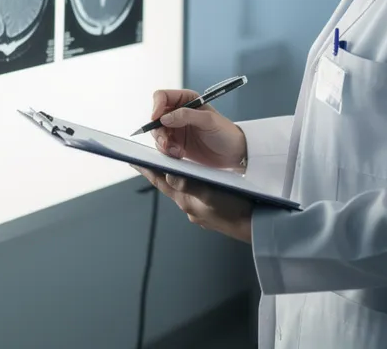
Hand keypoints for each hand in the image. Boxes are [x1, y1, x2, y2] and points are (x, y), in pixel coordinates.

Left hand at [134, 166, 253, 242]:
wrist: (255, 227)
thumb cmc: (234, 210)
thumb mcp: (210, 193)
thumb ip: (189, 184)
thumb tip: (169, 174)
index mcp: (185, 200)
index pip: (160, 182)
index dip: (146, 170)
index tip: (132, 159)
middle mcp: (189, 205)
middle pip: (168, 185)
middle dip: (158, 172)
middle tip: (146, 160)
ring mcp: (200, 210)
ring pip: (182, 190)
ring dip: (174, 178)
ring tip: (169, 166)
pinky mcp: (211, 211)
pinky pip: (196, 194)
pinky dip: (191, 184)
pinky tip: (197, 180)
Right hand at [148, 89, 246, 170]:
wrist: (233, 153)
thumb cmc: (225, 132)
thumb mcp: (208, 120)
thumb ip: (186, 116)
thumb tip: (164, 117)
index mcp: (186, 100)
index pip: (162, 97)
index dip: (156, 106)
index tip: (156, 119)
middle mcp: (178, 112)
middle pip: (156, 117)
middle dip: (159, 130)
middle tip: (166, 142)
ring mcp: (176, 129)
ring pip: (157, 133)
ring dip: (163, 143)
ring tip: (177, 151)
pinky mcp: (176, 144)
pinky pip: (162, 146)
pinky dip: (167, 151)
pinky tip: (179, 154)